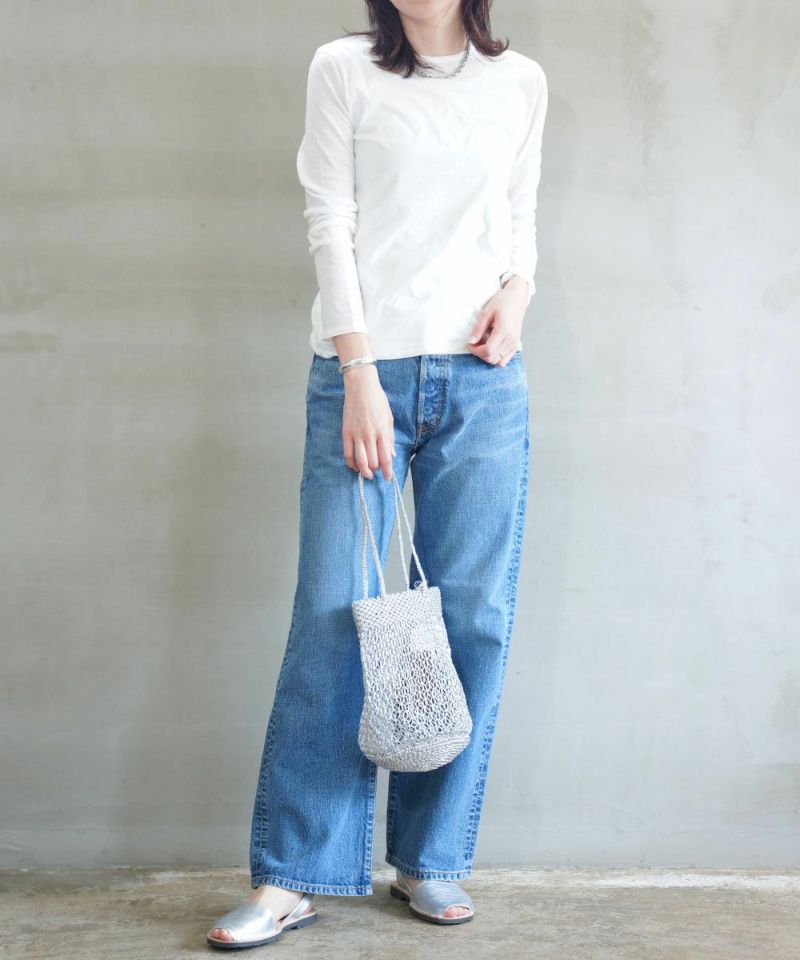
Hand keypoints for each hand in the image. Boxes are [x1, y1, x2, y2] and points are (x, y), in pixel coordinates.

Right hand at [341, 365, 395, 480]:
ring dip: (364, 471)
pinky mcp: (346, 432)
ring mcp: (357, 434)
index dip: (387, 471)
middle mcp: (370, 435)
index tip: (388, 478)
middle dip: (376, 471)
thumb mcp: (389, 418)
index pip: (386, 458)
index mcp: (383, 431)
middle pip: (373, 462)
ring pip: (360, 461)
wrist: (361, 386)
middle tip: (377, 473)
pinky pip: (347, 453)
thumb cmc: (377, 400)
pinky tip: (355, 466)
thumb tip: (392, 455)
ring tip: (367, 474)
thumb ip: (390, 438)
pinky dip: (351, 463)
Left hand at [465, 275, 527, 365]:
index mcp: (503, 330)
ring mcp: (514, 343)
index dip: (476, 350)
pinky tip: (491, 347)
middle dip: (480, 354)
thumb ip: (478, 329)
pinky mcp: (516, 345)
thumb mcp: (486, 312)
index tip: (470, 343)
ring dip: (487, 356)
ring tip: (482, 345)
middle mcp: (511, 340)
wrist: (517, 298)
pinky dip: (496, 357)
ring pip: (498, 362)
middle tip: (474, 343)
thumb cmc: (502, 302)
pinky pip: (505, 360)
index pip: (488, 350)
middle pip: (492, 358)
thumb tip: (470, 342)